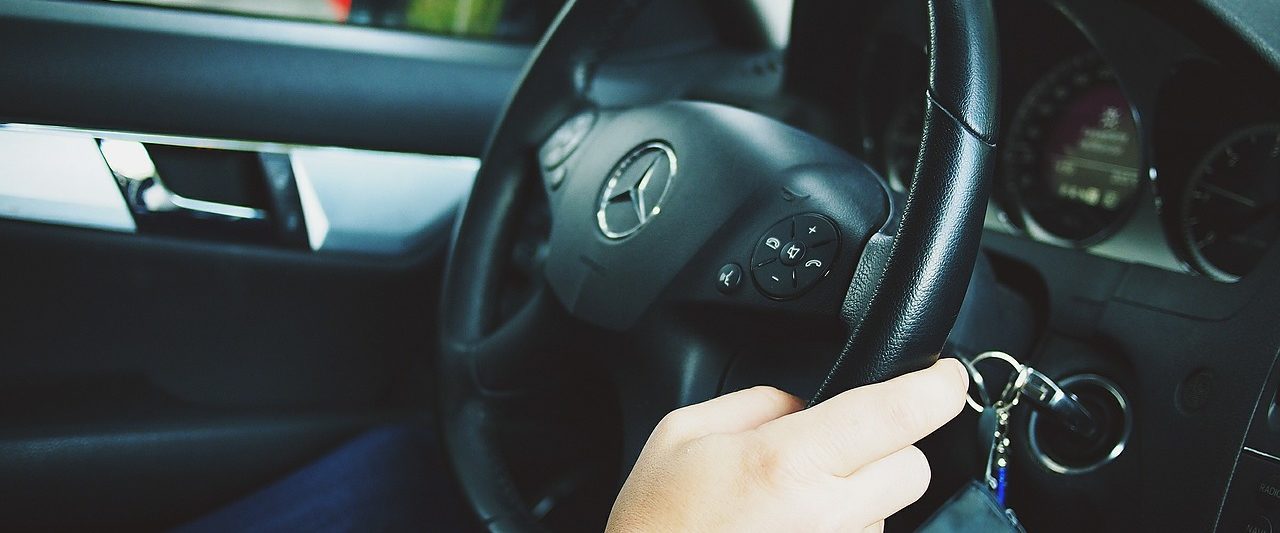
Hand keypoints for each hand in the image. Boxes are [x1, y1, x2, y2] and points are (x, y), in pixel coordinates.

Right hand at [605, 359, 968, 531]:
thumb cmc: (657, 526)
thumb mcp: (682, 435)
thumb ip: (756, 404)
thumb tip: (803, 405)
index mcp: (788, 462)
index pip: (897, 413)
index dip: (936, 387)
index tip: (944, 377)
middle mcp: (825, 516)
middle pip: (912, 468)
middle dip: (885, 450)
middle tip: (833, 452)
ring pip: (887, 513)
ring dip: (856, 501)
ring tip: (787, 509)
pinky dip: (836, 532)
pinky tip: (787, 532)